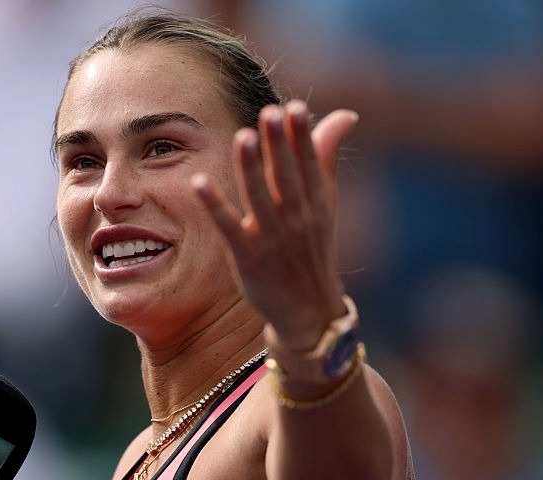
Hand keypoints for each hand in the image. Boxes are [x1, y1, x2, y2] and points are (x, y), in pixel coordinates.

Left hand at [194, 100, 357, 349]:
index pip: (310, 164)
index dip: (302, 137)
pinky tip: (198, 182)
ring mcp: (272, 240)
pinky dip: (215, 206)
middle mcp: (297, 219)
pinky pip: (229, 228)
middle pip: (287, 177)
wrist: (308, 310)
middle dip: (279, 145)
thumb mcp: (325, 204)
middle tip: (270, 111)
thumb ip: (326, 157)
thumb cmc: (312, 248)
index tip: (294, 107)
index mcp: (317, 203)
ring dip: (250, 168)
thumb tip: (344, 115)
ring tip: (242, 136)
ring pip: (259, 198)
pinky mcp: (248, 259)